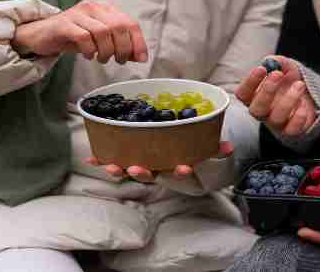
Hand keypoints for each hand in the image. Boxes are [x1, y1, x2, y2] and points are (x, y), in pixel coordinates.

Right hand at [12, 0, 146, 63]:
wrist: (41, 34)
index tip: (140, 58)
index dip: (138, 42)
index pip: (129, 22)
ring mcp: (78, 14)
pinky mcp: (64, 24)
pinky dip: (90, 50)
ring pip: (103, 32)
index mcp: (105, 8)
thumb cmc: (72, 37)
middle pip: (118, 26)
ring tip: (102, 59)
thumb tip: (138, 56)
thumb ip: (119, 45)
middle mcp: (93, 7)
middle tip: (119, 60)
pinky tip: (88, 55)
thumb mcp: (99, 40)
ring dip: (107, 51)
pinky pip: (84, 37)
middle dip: (123, 48)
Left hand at [86, 140, 233, 182]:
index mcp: (177, 168)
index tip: (184, 167)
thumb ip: (218, 150)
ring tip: (112, 167)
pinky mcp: (131, 158)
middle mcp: (160, 170)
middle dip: (142, 173)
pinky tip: (91, 158)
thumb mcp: (210, 152)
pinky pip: (117, 160)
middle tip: (137, 169)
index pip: (179, 172)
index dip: (179, 171)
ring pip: (131, 170)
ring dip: (120, 169)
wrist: (186, 157)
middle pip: (150, 174)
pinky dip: (104, 159)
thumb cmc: (196, 153)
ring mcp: (145, 166)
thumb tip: (228, 146)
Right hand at [234, 56, 316, 135]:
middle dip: (267, 91)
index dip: (250, 82)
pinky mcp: (291, 130)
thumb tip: (273, 61)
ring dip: (288, 100)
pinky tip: (303, 104)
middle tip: (278, 74)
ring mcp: (276, 122)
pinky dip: (298, 116)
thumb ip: (279, 62)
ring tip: (299, 84)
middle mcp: (262, 111)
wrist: (308, 95)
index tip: (261, 69)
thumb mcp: (285, 67)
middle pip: (256, 109)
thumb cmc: (289, 81)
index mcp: (254, 96)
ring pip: (276, 118)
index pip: (243, 93)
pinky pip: (292, 129)